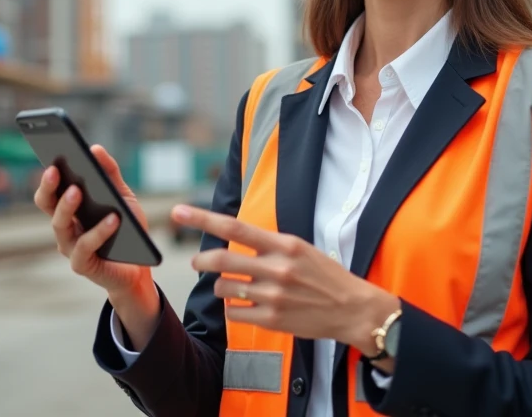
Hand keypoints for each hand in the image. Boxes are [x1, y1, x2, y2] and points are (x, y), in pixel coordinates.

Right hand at [33, 145, 159, 346]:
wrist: (139, 268)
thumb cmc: (127, 230)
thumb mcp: (123, 197)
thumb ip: (109, 174)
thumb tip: (95, 148)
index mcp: (69, 209)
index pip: (51, 188)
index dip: (48, 172)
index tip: (50, 151)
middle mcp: (64, 227)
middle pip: (46, 204)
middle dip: (48, 186)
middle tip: (55, 169)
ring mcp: (70, 247)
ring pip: (60, 224)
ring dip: (67, 206)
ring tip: (78, 190)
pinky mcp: (82, 264)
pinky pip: (85, 246)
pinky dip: (99, 232)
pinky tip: (113, 219)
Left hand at [173, 205, 399, 361]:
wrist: (353, 309)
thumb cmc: (326, 276)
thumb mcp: (301, 249)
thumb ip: (270, 245)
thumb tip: (235, 239)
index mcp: (285, 245)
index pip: (235, 227)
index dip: (203, 218)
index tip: (179, 212)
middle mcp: (277, 268)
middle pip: (221, 259)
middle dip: (201, 260)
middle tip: (197, 261)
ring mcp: (273, 296)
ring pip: (225, 288)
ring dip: (222, 286)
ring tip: (234, 286)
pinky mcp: (272, 320)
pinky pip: (235, 312)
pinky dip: (233, 308)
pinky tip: (246, 305)